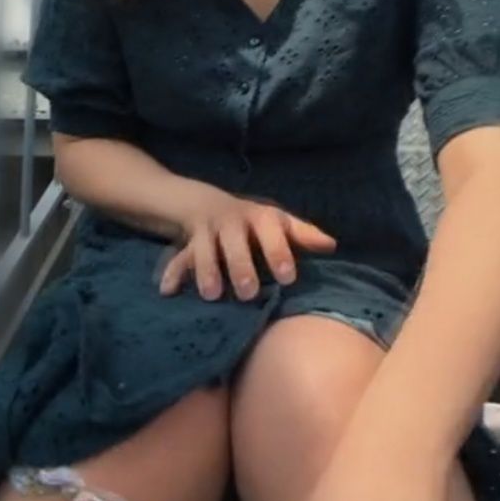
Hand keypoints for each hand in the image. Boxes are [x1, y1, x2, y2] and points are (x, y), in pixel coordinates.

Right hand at [159, 184, 336, 301]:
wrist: (204, 204)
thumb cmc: (253, 223)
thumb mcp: (277, 223)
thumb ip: (301, 235)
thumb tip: (331, 244)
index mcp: (257, 217)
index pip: (269, 229)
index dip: (278, 251)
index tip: (288, 277)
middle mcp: (230, 221)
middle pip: (233, 241)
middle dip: (240, 265)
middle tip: (248, 293)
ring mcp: (206, 231)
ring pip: (203, 249)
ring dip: (206, 270)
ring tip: (211, 296)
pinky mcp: (186, 243)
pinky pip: (177, 258)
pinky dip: (172, 273)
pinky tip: (168, 290)